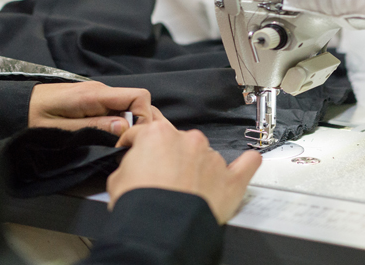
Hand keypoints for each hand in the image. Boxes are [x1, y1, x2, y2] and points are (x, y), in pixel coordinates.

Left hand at [28, 81, 152, 135]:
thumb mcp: (61, 128)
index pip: (138, 96)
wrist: (15, 104)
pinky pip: (113, 110)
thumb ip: (94, 127)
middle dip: (135, 124)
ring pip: (125, 108)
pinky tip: (102, 136)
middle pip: (135, 103)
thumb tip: (125, 127)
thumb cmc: (33, 116)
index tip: (133, 137)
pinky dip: (114, 124)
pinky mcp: (92, 100)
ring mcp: (96, 94)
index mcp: (94, 94)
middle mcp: (100, 90)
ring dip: (124, 126)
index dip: (143, 116)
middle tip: (122, 145)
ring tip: (111, 143)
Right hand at [108, 121, 261, 224]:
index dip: (136, 146)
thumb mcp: (117, 179)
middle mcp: (188, 140)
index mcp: (157, 134)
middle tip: (161, 180)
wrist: (162, 231)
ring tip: (187, 190)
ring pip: (205, 155)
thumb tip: (133, 167)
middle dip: (169, 158)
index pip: (143, 133)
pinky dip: (245, 164)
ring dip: (197, 167)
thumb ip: (129, 164)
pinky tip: (244, 163)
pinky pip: (246, 164)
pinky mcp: (231, 179)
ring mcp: (212, 158)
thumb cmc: (141, 206)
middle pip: (177, 143)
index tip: (135, 154)